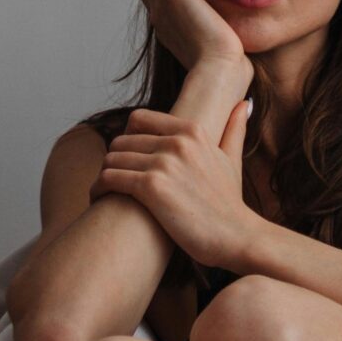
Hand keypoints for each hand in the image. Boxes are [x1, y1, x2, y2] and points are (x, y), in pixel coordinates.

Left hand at [89, 98, 261, 269]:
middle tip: (112, 179)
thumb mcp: (232, 159)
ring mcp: (164, 163)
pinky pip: (110, 178)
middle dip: (113, 161)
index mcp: (192, 131)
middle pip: (121, 141)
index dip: (126, 138)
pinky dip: (99, 188)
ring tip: (104, 191)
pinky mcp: (151, 187)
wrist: (236, 236)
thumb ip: (234, 129)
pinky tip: (99, 199)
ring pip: (112, 159)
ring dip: (103, 176)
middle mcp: (177, 142)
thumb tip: (243, 104)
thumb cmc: (230, 204)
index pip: (139, 119)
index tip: (126, 158)